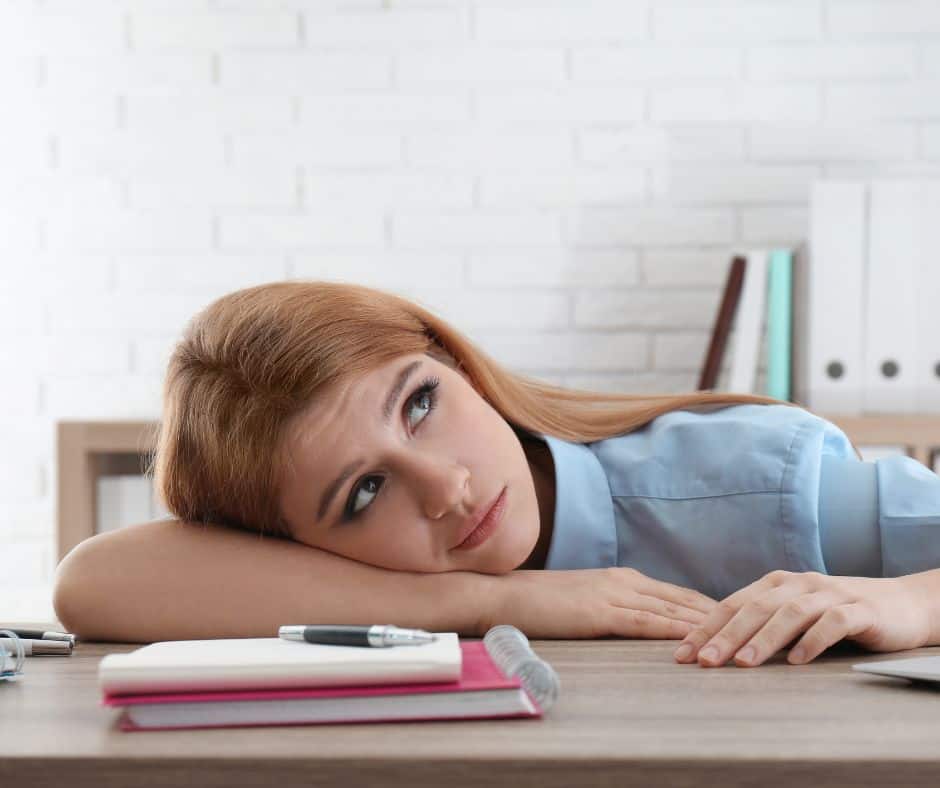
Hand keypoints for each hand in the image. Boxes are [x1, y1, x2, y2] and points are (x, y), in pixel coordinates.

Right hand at [484, 567, 718, 638]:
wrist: (503, 593)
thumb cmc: (539, 602)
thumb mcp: (583, 601)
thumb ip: (612, 608)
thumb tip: (636, 623)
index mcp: (621, 578)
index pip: (676, 594)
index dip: (710, 605)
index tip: (740, 616)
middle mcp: (624, 582)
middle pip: (684, 599)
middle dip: (722, 612)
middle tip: (756, 622)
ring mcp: (613, 594)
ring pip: (672, 610)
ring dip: (708, 623)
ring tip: (741, 633)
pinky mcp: (600, 612)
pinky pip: (647, 622)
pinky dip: (676, 629)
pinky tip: (698, 637)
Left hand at [673, 570, 931, 667]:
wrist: (901, 604)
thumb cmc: (835, 613)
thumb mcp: (793, 614)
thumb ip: (760, 623)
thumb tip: (712, 647)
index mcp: (775, 584)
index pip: (731, 605)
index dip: (705, 628)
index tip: (682, 655)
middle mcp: (798, 584)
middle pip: (754, 608)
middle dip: (725, 635)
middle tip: (704, 662)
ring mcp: (830, 594)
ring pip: (789, 613)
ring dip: (764, 639)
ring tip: (743, 664)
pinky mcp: (860, 610)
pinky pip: (833, 623)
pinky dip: (813, 641)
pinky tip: (797, 662)